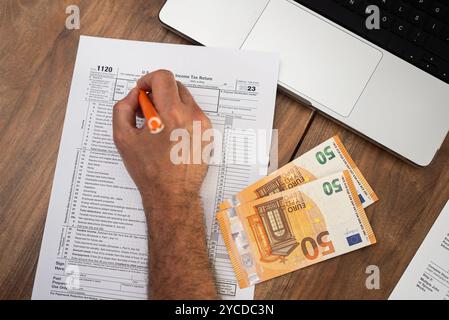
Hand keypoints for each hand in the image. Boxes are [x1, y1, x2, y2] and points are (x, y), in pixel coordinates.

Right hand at [112, 70, 211, 210]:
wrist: (172, 194)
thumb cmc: (149, 171)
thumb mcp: (123, 138)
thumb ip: (123, 108)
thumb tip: (134, 96)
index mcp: (170, 114)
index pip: (163, 77)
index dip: (148, 80)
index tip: (142, 91)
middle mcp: (190, 116)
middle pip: (175, 85)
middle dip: (158, 92)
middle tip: (147, 111)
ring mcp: (202, 124)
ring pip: (184, 99)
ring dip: (170, 105)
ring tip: (159, 127)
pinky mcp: (207, 133)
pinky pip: (192, 113)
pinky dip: (180, 117)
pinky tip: (171, 135)